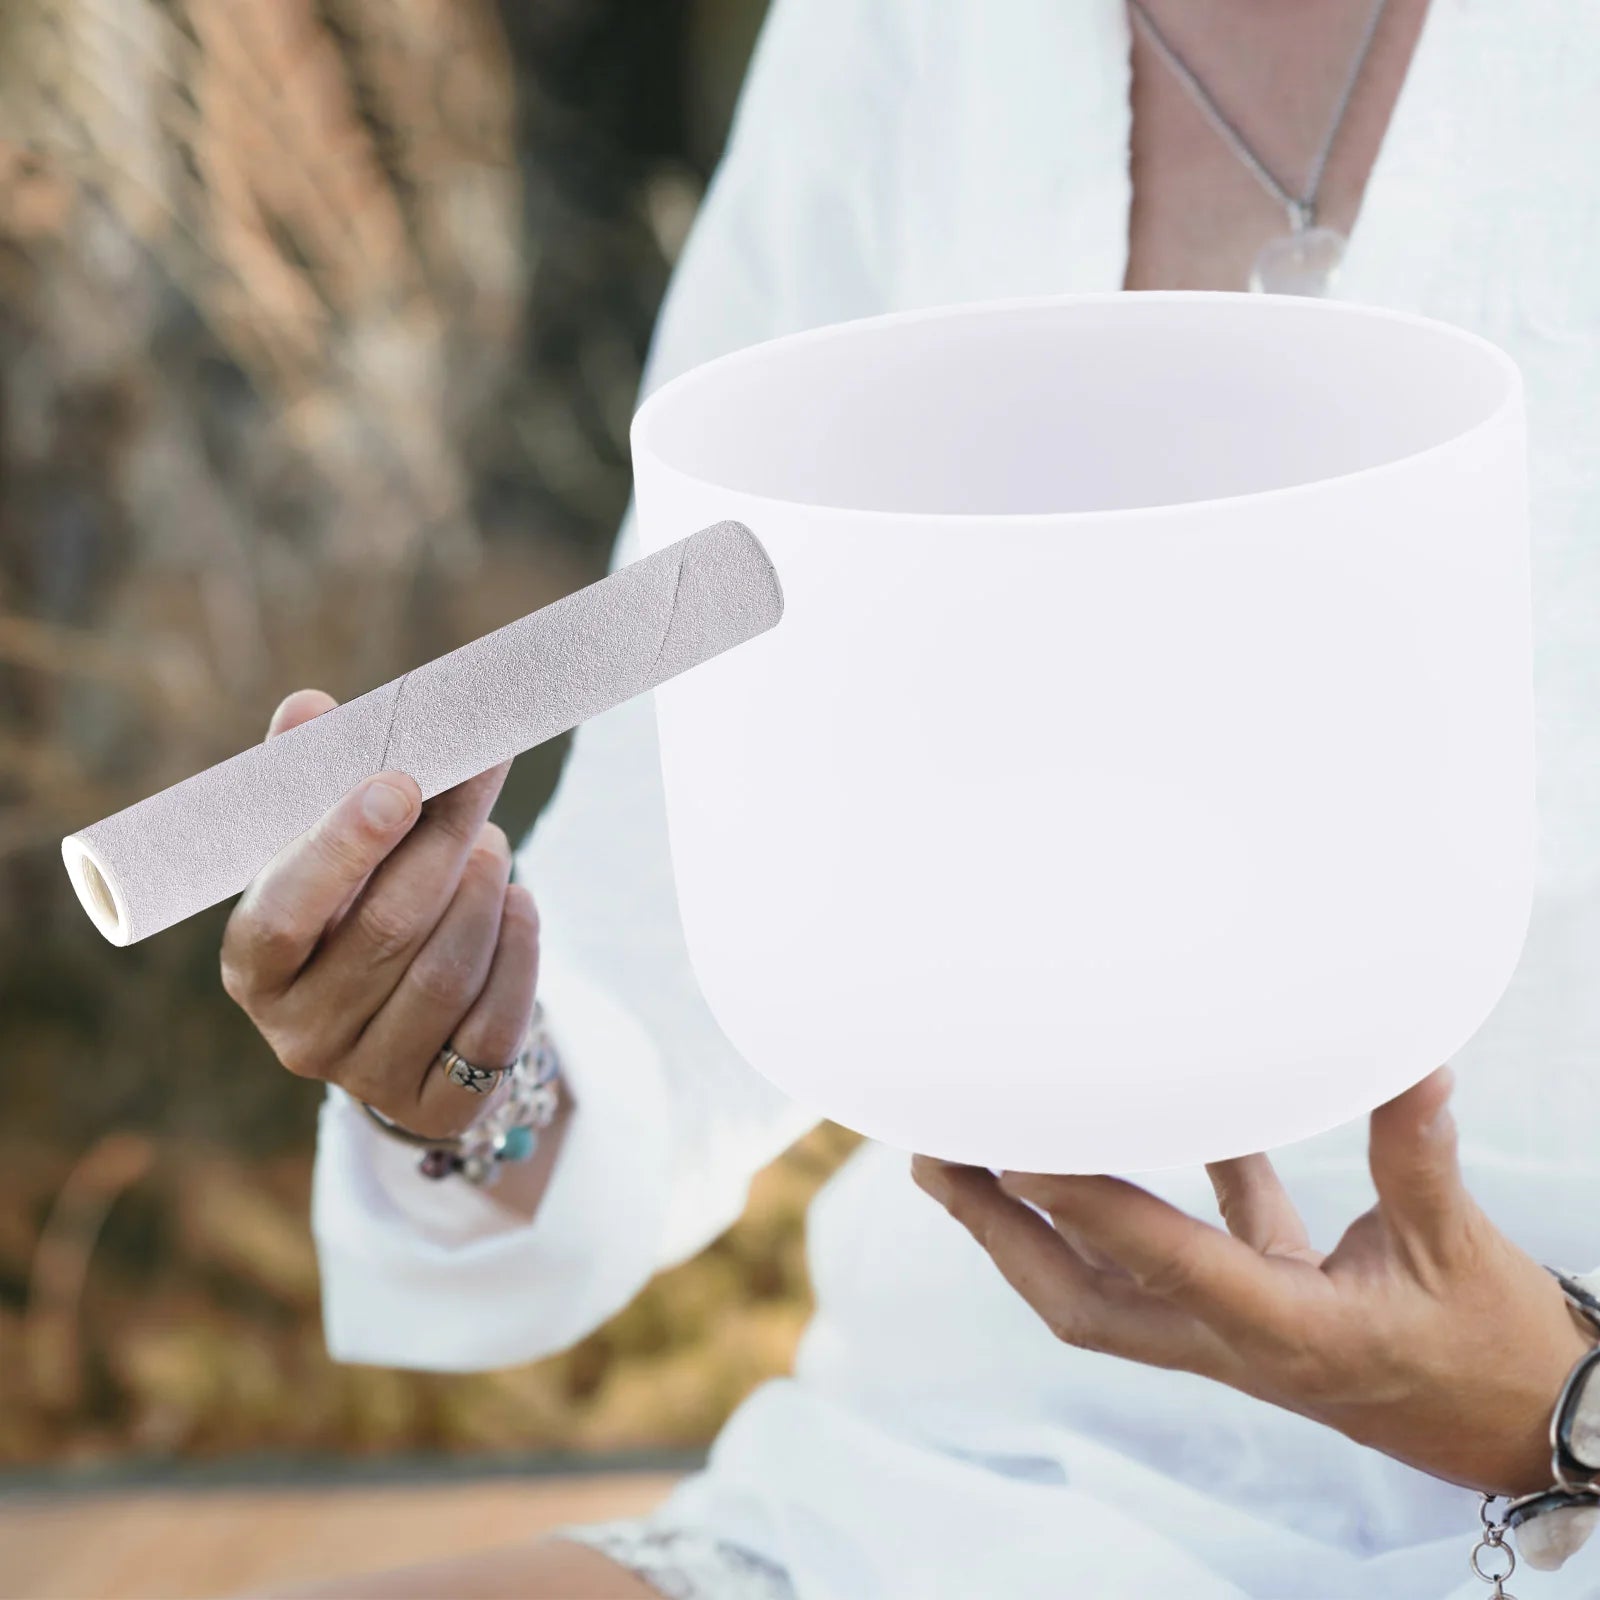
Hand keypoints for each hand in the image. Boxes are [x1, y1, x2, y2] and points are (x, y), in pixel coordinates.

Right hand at [221, 689, 539, 1141]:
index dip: (340, 848)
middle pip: (385, 931)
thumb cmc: (350, 915)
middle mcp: (300, 1034)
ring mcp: (368, 1077)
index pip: (283, 913)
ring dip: (482, 893)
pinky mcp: (437, 1107)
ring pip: (444, 975)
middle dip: (441, 844)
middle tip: (481, 776)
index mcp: (253, 968)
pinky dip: (518, 954)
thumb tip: (310, 707)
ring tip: (492, 844)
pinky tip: (520, 905)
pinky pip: (492, 1027)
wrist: (392, 1027)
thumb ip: (310, 785)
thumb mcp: (320, 856)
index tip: (398, 781)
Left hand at [913, 1068, 1592, 1495]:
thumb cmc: (1495, 1353)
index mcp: (1287, 1332)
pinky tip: (1146, 1119)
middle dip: (1001, 1235)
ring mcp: (1236, 1334)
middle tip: (936, 1158)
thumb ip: (1418, 1158)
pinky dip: (1147, 1198)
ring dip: (1041, 1223)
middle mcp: (1238, 1341)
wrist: (1525, 1434)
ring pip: (1111, 1284)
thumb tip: (1413, 1066)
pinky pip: (1181, 1253)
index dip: (1087, 1209)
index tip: (1012, 1151)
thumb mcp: (1461, 1254)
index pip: (1166, 1266)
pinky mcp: (1257, 1314)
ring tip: (978, 1153)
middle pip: (1085, 1299)